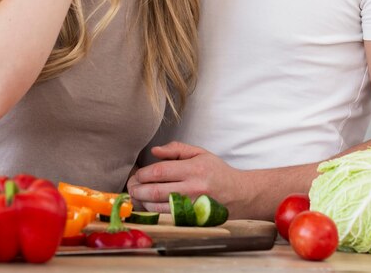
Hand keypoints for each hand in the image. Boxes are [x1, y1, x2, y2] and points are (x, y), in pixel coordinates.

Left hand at [127, 141, 247, 217]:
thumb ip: (176, 149)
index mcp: (194, 169)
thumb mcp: (200, 153)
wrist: (239, 194)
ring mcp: (192, 206)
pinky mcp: (192, 220)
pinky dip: (153, 213)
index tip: (137, 174)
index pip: (161, 171)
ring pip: (158, 207)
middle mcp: (193, 188)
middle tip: (131, 186)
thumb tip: (154, 151)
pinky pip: (166, 218)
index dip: (144, 173)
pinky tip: (148, 206)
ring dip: (142, 202)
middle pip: (156, 190)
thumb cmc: (217, 171)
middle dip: (138, 189)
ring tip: (137, 195)